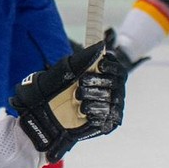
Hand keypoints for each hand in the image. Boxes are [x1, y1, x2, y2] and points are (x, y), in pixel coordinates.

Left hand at [9, 42, 127, 161]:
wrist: (49, 113)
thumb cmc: (60, 87)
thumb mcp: (68, 69)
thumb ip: (84, 58)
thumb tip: (101, 45)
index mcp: (106, 76)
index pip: (118, 69)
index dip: (112, 67)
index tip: (100, 66)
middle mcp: (113, 90)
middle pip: (116, 84)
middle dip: (97, 83)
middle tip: (80, 86)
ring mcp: (112, 107)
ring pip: (113, 100)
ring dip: (94, 98)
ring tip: (78, 98)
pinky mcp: (109, 122)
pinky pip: (110, 117)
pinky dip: (96, 113)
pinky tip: (84, 112)